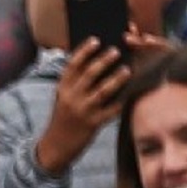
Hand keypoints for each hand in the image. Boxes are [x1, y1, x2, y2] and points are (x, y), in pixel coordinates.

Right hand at [35, 36, 132, 175]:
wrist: (56, 147)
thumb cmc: (64, 118)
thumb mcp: (63, 98)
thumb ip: (74, 82)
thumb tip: (96, 60)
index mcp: (63, 88)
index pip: (73, 65)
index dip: (85, 50)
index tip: (96, 40)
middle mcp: (72, 98)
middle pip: (89, 74)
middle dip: (104, 60)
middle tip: (117, 50)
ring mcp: (83, 111)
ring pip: (103, 91)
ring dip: (117, 79)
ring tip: (127, 70)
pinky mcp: (93, 124)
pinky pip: (111, 110)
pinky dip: (121, 101)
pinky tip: (130, 93)